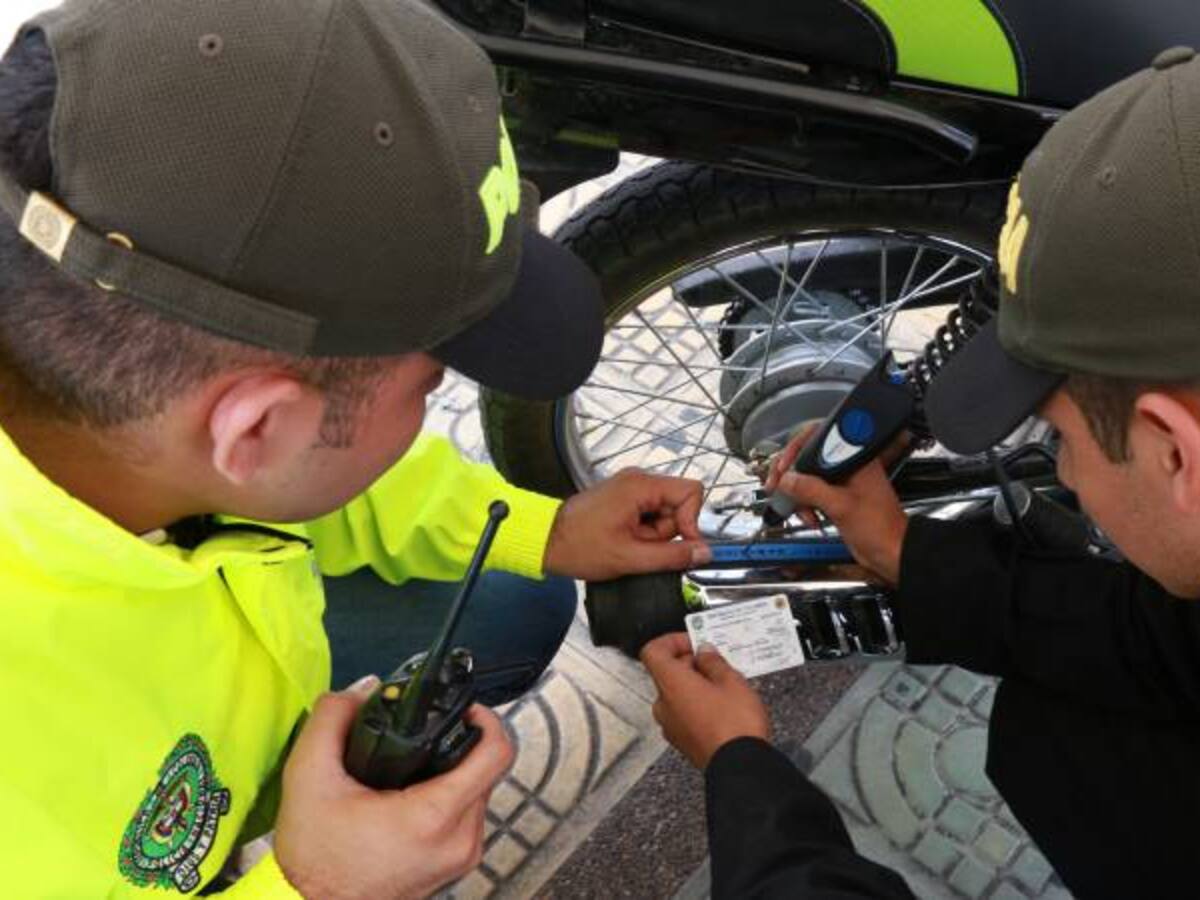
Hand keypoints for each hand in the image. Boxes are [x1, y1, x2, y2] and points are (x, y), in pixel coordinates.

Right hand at [274, 677, 513, 899]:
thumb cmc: (313, 861)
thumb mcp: (309, 777)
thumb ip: (333, 720)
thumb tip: (361, 692)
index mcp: (434, 816)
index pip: (497, 753)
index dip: (486, 719)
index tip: (464, 709)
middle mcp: (459, 839)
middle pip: (486, 769)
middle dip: (459, 742)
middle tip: (424, 732)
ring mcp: (460, 857)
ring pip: (478, 792)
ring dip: (452, 772)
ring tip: (412, 765)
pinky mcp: (453, 867)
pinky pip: (466, 817)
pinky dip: (446, 798)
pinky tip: (410, 794)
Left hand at [543, 469, 711, 580]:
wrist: (547, 542)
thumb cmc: (578, 545)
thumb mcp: (630, 557)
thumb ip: (672, 556)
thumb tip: (703, 553)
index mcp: (640, 485)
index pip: (691, 491)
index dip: (692, 520)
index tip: (680, 544)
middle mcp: (637, 480)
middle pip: (678, 504)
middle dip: (666, 532)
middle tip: (642, 546)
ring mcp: (630, 489)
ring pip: (664, 513)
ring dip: (653, 535)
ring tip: (629, 544)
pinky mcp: (624, 499)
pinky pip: (649, 516)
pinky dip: (643, 533)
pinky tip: (625, 541)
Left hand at [640, 633, 769, 769]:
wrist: (740, 767)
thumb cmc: (735, 725)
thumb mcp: (731, 681)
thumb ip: (714, 662)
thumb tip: (704, 652)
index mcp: (671, 684)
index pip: (653, 651)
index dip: (672, 641)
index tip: (694, 642)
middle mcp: (664, 704)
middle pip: (666, 672)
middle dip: (690, 663)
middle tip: (717, 662)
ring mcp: (671, 726)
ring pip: (676, 693)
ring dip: (695, 684)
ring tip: (724, 686)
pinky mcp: (682, 741)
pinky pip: (683, 713)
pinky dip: (697, 704)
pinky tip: (722, 707)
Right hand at [764, 425, 909, 585]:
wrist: (890, 553)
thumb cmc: (881, 528)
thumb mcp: (841, 506)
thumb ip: (811, 489)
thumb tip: (787, 479)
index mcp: (855, 458)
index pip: (819, 437)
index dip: (797, 448)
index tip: (784, 465)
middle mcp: (848, 466)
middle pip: (809, 458)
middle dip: (792, 474)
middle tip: (777, 485)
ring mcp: (842, 482)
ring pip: (808, 477)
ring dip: (798, 494)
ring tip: (798, 509)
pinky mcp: (837, 497)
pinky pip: (813, 494)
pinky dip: (806, 505)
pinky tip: (810, 517)